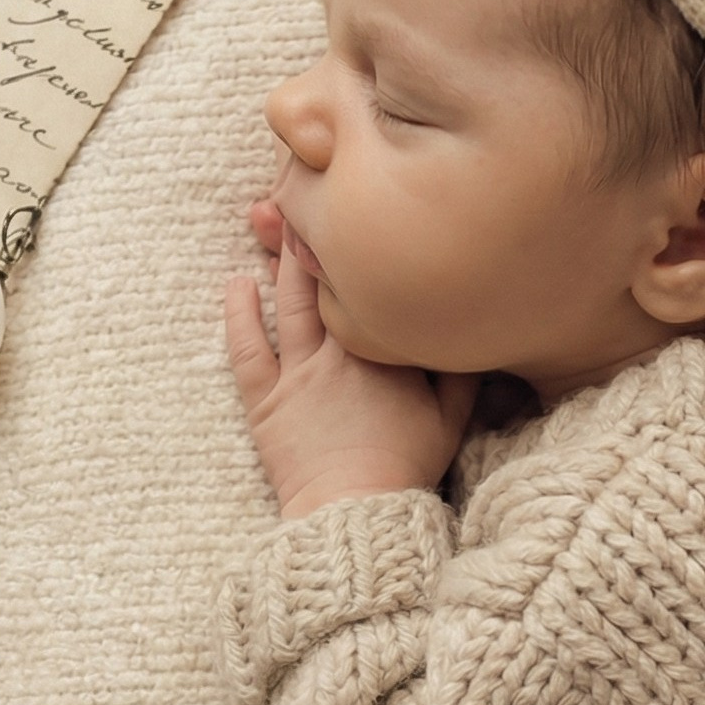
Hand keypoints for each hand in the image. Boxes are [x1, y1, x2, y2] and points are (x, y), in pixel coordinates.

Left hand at [225, 202, 478, 518]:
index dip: (363, 243)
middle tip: (307, 193)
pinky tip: (236, 282)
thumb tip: (468, 328)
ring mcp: (298, 372)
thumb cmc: (407, 465)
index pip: (372, 282)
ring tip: (274, 219)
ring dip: (280, 260)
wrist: (356, 511)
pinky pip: (247, 348)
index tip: (359, 206)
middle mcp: (338, 348)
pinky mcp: (266, 400)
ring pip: (287, 302)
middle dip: (316, 234)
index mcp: (385, 345)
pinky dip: (239, 313)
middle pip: (325, 280)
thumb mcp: (451, 416)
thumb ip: (460, 369)